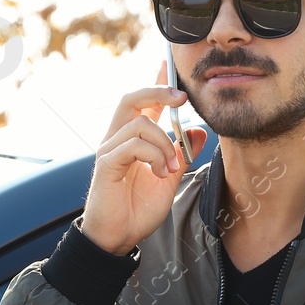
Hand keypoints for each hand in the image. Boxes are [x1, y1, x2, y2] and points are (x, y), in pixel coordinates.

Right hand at [79, 60, 208, 255]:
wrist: (117, 238)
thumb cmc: (137, 210)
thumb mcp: (168, 179)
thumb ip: (181, 155)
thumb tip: (198, 132)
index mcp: (131, 140)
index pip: (143, 103)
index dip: (156, 83)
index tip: (168, 65)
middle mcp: (117, 139)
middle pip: (132, 98)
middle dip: (158, 92)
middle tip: (182, 98)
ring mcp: (110, 150)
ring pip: (139, 123)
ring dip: (165, 142)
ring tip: (172, 166)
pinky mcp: (106, 164)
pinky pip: (133, 145)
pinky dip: (154, 155)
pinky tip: (160, 172)